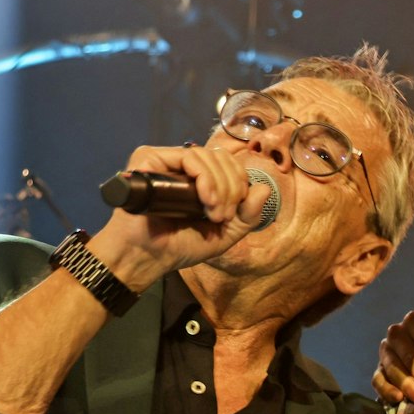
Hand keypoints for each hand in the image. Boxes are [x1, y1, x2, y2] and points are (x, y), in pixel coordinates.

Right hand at [87, 143, 275, 289]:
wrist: (148, 257)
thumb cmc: (180, 246)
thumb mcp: (225, 234)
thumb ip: (248, 215)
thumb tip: (265, 189)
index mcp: (198, 178)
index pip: (229, 163)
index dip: (239, 184)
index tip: (232, 214)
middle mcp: (182, 165)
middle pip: (222, 158)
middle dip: (232, 188)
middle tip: (222, 216)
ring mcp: (166, 160)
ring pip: (208, 156)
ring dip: (220, 187)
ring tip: (213, 213)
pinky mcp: (150, 159)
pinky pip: (188, 156)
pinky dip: (205, 177)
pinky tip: (205, 199)